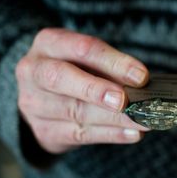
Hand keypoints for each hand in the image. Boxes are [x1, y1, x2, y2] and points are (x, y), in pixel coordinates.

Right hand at [16, 28, 149, 153]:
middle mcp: (33, 71)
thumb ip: (110, 67)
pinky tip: (132, 134)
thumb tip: (143, 82)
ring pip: (74, 110)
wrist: (44, 97)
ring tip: (141, 120)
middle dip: (96, 89)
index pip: (81, 49)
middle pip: (61, 78)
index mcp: (49, 43)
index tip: (141, 76)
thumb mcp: (88, 58)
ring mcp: (34, 103)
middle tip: (125, 100)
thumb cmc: (75, 69)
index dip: (113, 62)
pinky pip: (80, 133)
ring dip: (113, 118)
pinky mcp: (44, 130)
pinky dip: (110, 134)